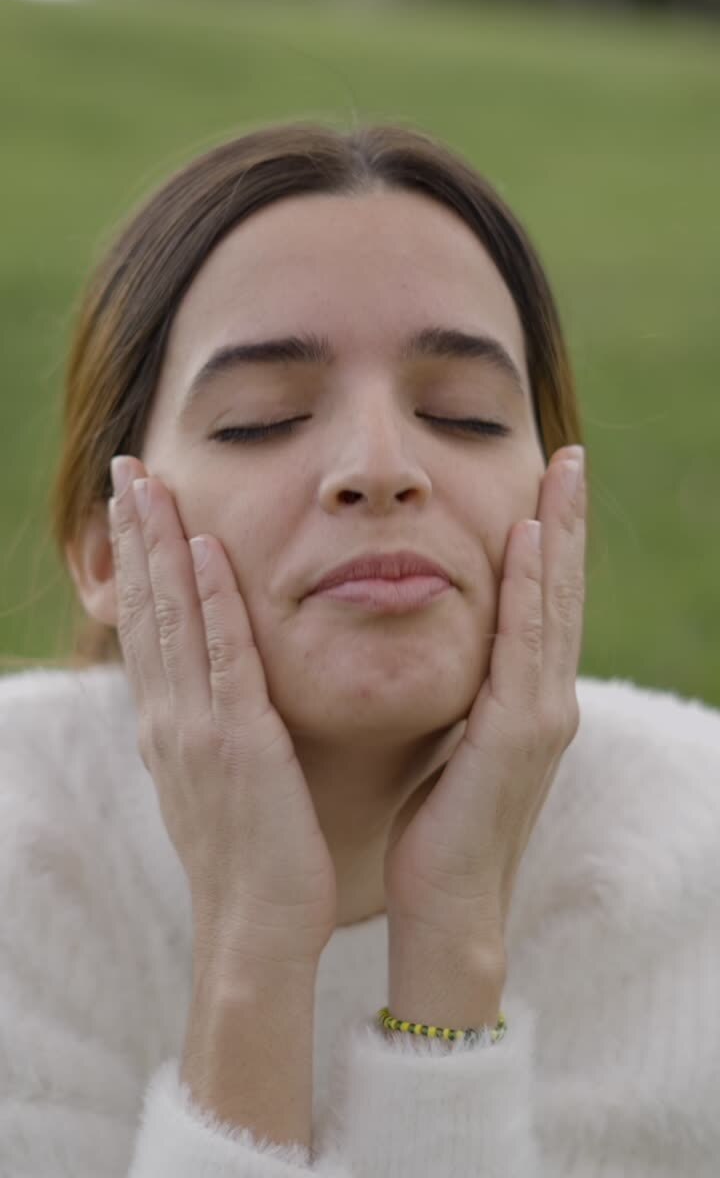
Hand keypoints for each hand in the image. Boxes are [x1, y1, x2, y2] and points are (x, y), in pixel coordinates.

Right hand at [108, 457, 336, 971]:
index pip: (146, 624)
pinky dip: (211, 600)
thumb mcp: (213, 782)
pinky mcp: (238, 742)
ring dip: (160, 546)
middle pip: (146, 606)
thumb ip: (206, 729)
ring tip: (149, 484)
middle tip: (126, 468)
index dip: (136, 561)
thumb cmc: (250, 856)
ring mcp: (197, 727)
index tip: (132, 505)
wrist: (257, 928)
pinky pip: (224, 657)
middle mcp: (169, 717)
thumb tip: (200, 696)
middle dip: (135, 533)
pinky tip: (207, 550)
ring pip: (173, 617)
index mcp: (167, 724)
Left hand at [383, 445, 585, 953]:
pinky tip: (527, 540)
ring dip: (559, 536)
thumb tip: (452, 659)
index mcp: (526, 701)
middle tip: (570, 457)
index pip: (542, 604)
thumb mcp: (454, 745)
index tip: (546, 485)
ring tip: (563, 474)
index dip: (549, 543)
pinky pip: (523, 645)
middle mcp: (545, 700)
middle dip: (567, 522)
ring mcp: (540, 716)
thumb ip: (466, 698)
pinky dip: (530, 589)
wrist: (447, 905)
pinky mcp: (517, 735)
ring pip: (553, 606)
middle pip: (560, 592)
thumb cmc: (440, 829)